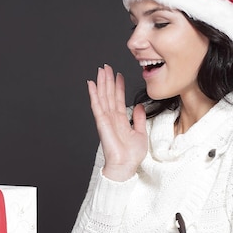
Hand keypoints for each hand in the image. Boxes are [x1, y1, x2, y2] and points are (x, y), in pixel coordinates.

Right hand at [87, 64, 146, 180]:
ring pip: (103, 97)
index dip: (119, 86)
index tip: (118, 75)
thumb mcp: (140, 133)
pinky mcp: (101, 122)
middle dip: (108, 80)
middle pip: (109, 94)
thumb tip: (140, 106)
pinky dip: (94, 94)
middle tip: (106, 66)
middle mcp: (112, 118)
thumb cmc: (131, 155)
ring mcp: (105, 119)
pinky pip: (97, 105)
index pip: (119, 99)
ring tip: (101, 70)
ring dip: (101, 83)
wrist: (125, 166)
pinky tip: (91, 84)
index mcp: (120, 120)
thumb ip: (139, 119)